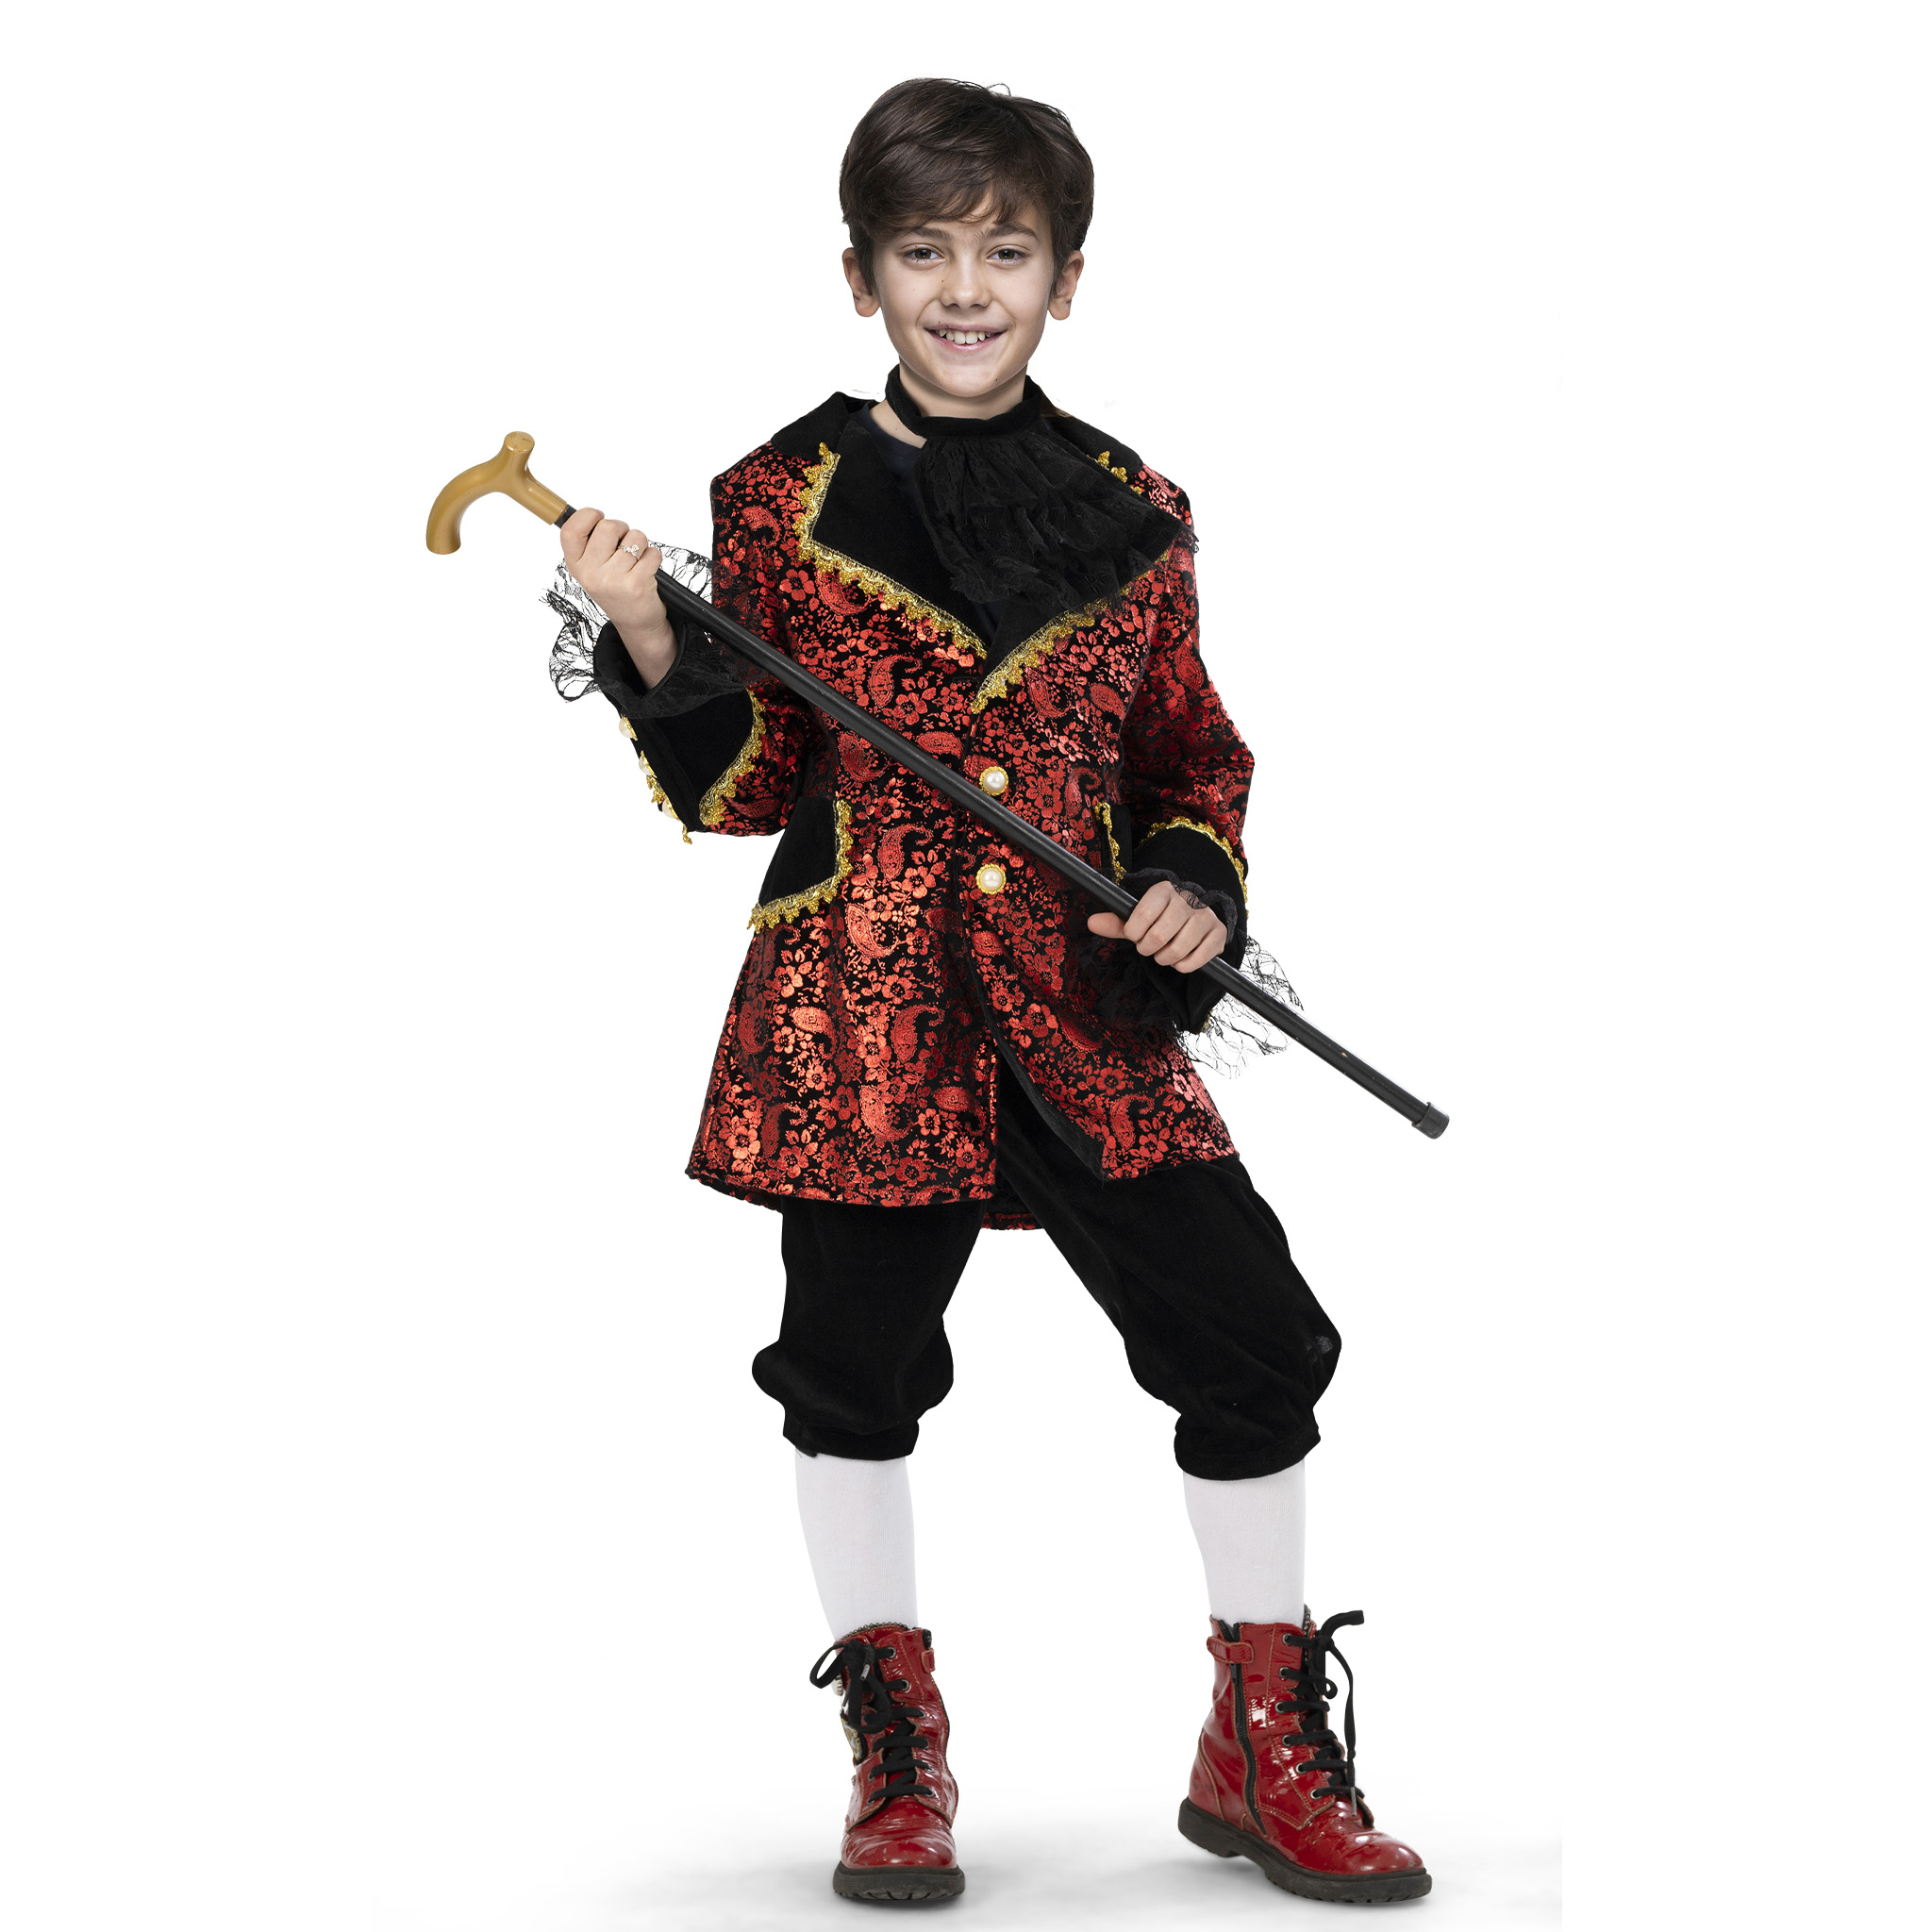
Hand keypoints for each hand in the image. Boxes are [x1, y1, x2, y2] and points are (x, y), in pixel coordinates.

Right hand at [559, 508, 676, 687]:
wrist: (636, 623)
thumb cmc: (616, 588)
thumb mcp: (592, 569)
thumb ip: (590, 543)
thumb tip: (592, 513)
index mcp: (576, 565)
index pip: (570, 530)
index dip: (587, 515)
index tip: (599, 517)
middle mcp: (591, 573)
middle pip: (608, 527)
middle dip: (622, 528)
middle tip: (624, 544)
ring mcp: (613, 580)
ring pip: (635, 537)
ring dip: (641, 544)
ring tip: (636, 561)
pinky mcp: (636, 584)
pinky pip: (652, 552)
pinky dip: (654, 557)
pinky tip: (647, 571)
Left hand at [1086, 879, 1227, 972]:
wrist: (1197, 916)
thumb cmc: (1162, 918)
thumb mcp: (1139, 917)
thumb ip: (1116, 922)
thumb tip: (1091, 923)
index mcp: (1164, 890)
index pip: (1142, 914)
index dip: (1133, 932)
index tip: (1134, 935)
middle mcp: (1187, 899)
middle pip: (1158, 936)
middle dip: (1147, 948)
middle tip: (1148, 947)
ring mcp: (1206, 916)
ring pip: (1177, 950)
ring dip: (1164, 959)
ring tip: (1163, 953)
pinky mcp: (1218, 934)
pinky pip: (1196, 960)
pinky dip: (1183, 966)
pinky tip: (1180, 959)